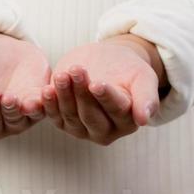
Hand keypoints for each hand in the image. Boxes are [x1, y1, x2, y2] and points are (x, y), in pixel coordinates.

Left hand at [44, 35, 163, 145]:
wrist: (109, 62)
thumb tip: (145, 119)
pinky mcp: (65, 123)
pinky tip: (47, 89)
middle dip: (82, 92)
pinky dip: (49, 104)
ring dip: (64, 95)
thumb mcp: (144, 78)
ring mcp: (83, 130)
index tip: (97, 83)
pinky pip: (55, 116)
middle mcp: (106, 132)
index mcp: (127, 122)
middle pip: (91, 115)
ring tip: (62, 75)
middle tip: (77, 70)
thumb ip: (147, 97)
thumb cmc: (130, 70)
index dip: (106, 97)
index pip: (116, 110)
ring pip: (72, 115)